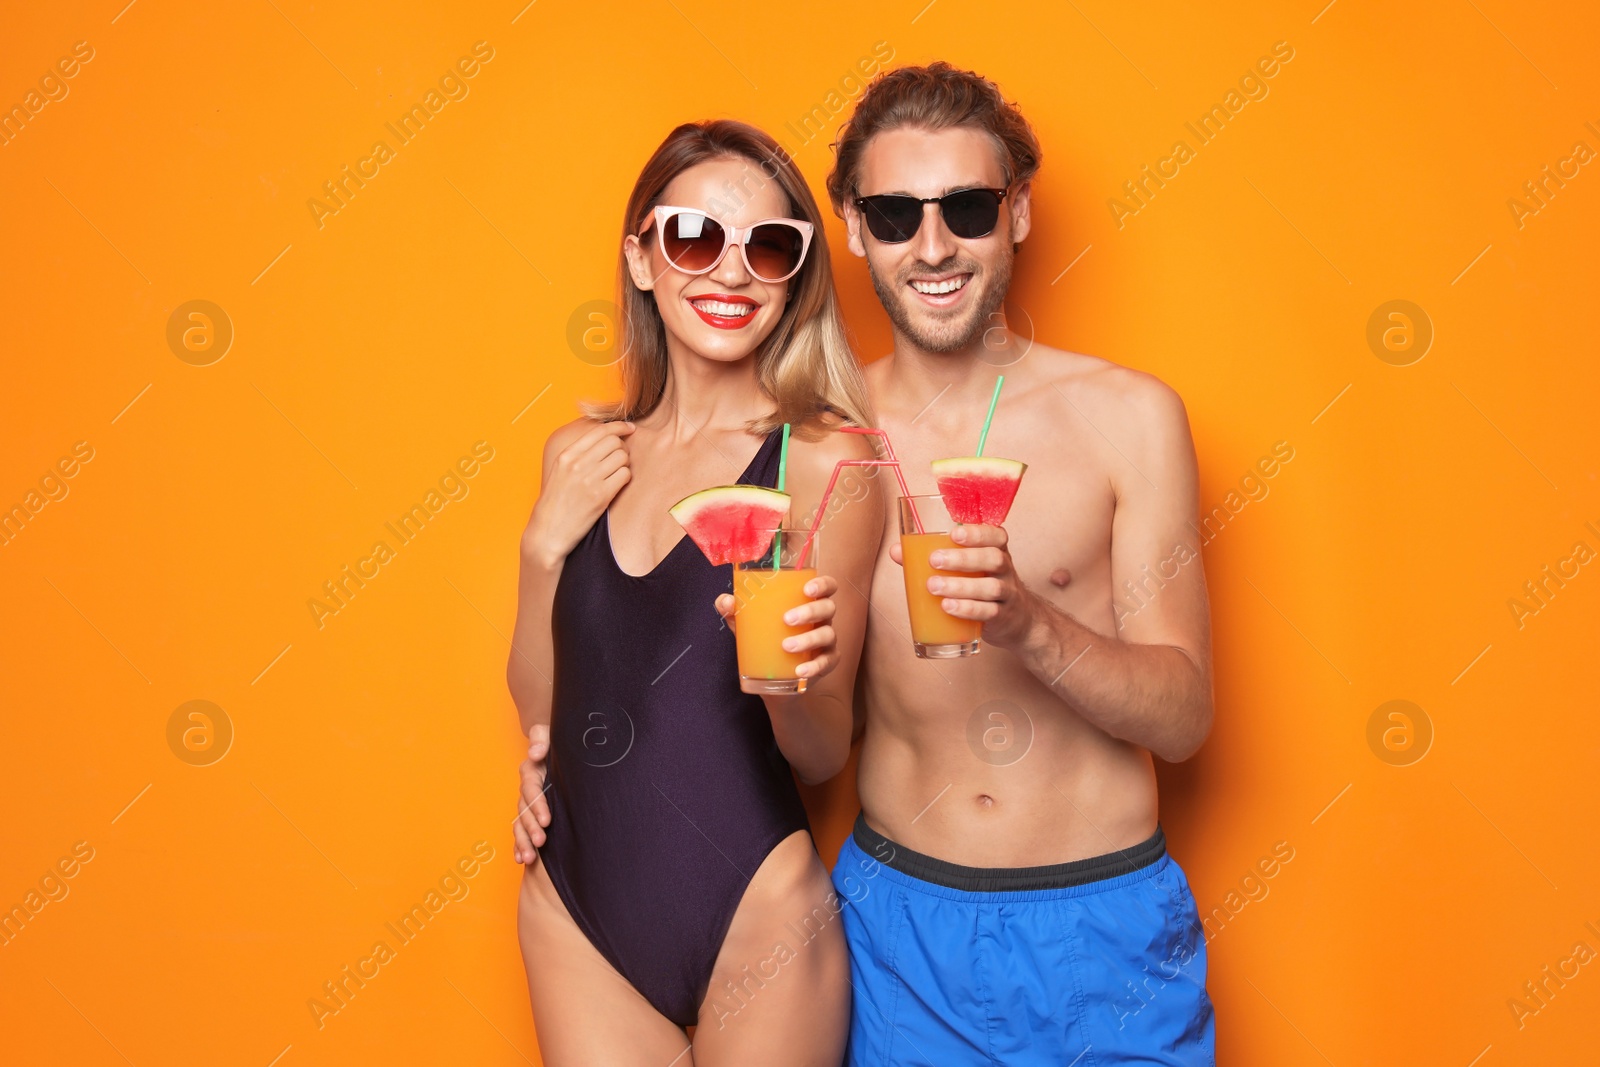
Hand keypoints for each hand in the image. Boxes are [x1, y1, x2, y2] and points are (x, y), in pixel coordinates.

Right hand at [512, 724, 551, 864]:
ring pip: (521, 823)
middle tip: (541, 841)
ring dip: (523, 841)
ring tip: (529, 857)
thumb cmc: (563, 743)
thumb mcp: (553, 734)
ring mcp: (528, 803)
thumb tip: (536, 752)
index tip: (546, 820)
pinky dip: (520, 845)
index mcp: (532, 770)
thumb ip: (542, 738)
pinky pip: (522, 831)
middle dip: (531, 827)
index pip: (531, 789)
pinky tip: (521, 858)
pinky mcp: (532, 814)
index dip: (537, 805)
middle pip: (525, 810)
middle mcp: (528, 788)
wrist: (568, 752)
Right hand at [523, 422, 633, 564]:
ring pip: (622, 457)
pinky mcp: (601, 496)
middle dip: (623, 447)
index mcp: (567, 455)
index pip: (600, 430)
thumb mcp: (560, 471)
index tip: (629, 428)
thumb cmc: (556, 503)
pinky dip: (625, 478)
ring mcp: (590, 479)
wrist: (548, 532)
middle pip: (614, 441)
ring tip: (616, 474)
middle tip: (621, 458)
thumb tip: (604, 438)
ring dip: (625, 464)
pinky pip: (625, 475)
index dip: (619, 426)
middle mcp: (578, 463)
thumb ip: (578, 454)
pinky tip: (617, 485)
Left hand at [714, 573, 840, 681]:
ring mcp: (826, 641)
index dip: (822, 584)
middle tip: (787, 619)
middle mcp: (822, 619)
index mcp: (808, 602)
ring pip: (827, 634)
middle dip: (810, 611)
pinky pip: (826, 662)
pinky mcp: (826, 662)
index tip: (807, 589)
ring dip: (808, 639)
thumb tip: (725, 601)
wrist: (775, 678)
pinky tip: (800, 671)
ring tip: (786, 646)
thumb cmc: (767, 639)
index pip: (827, 586)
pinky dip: (814, 666)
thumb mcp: (750, 625)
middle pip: (828, 607)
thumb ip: (737, 612)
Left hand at [890, 523, 1035, 648]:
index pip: (996, 535)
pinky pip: (989, 612)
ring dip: (961, 587)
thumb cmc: (980, 583)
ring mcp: (1007, 593)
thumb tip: (897, 551)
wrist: (1015, 618)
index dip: (978, 533)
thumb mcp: (964, 567)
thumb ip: (932, 557)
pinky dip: (968, 609)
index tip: (954, 534)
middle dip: (963, 558)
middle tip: (934, 560)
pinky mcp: (1002, 616)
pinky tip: (948, 607)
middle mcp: (1005, 569)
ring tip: (934, 587)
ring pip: (991, 587)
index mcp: (995, 550)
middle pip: (993, 559)